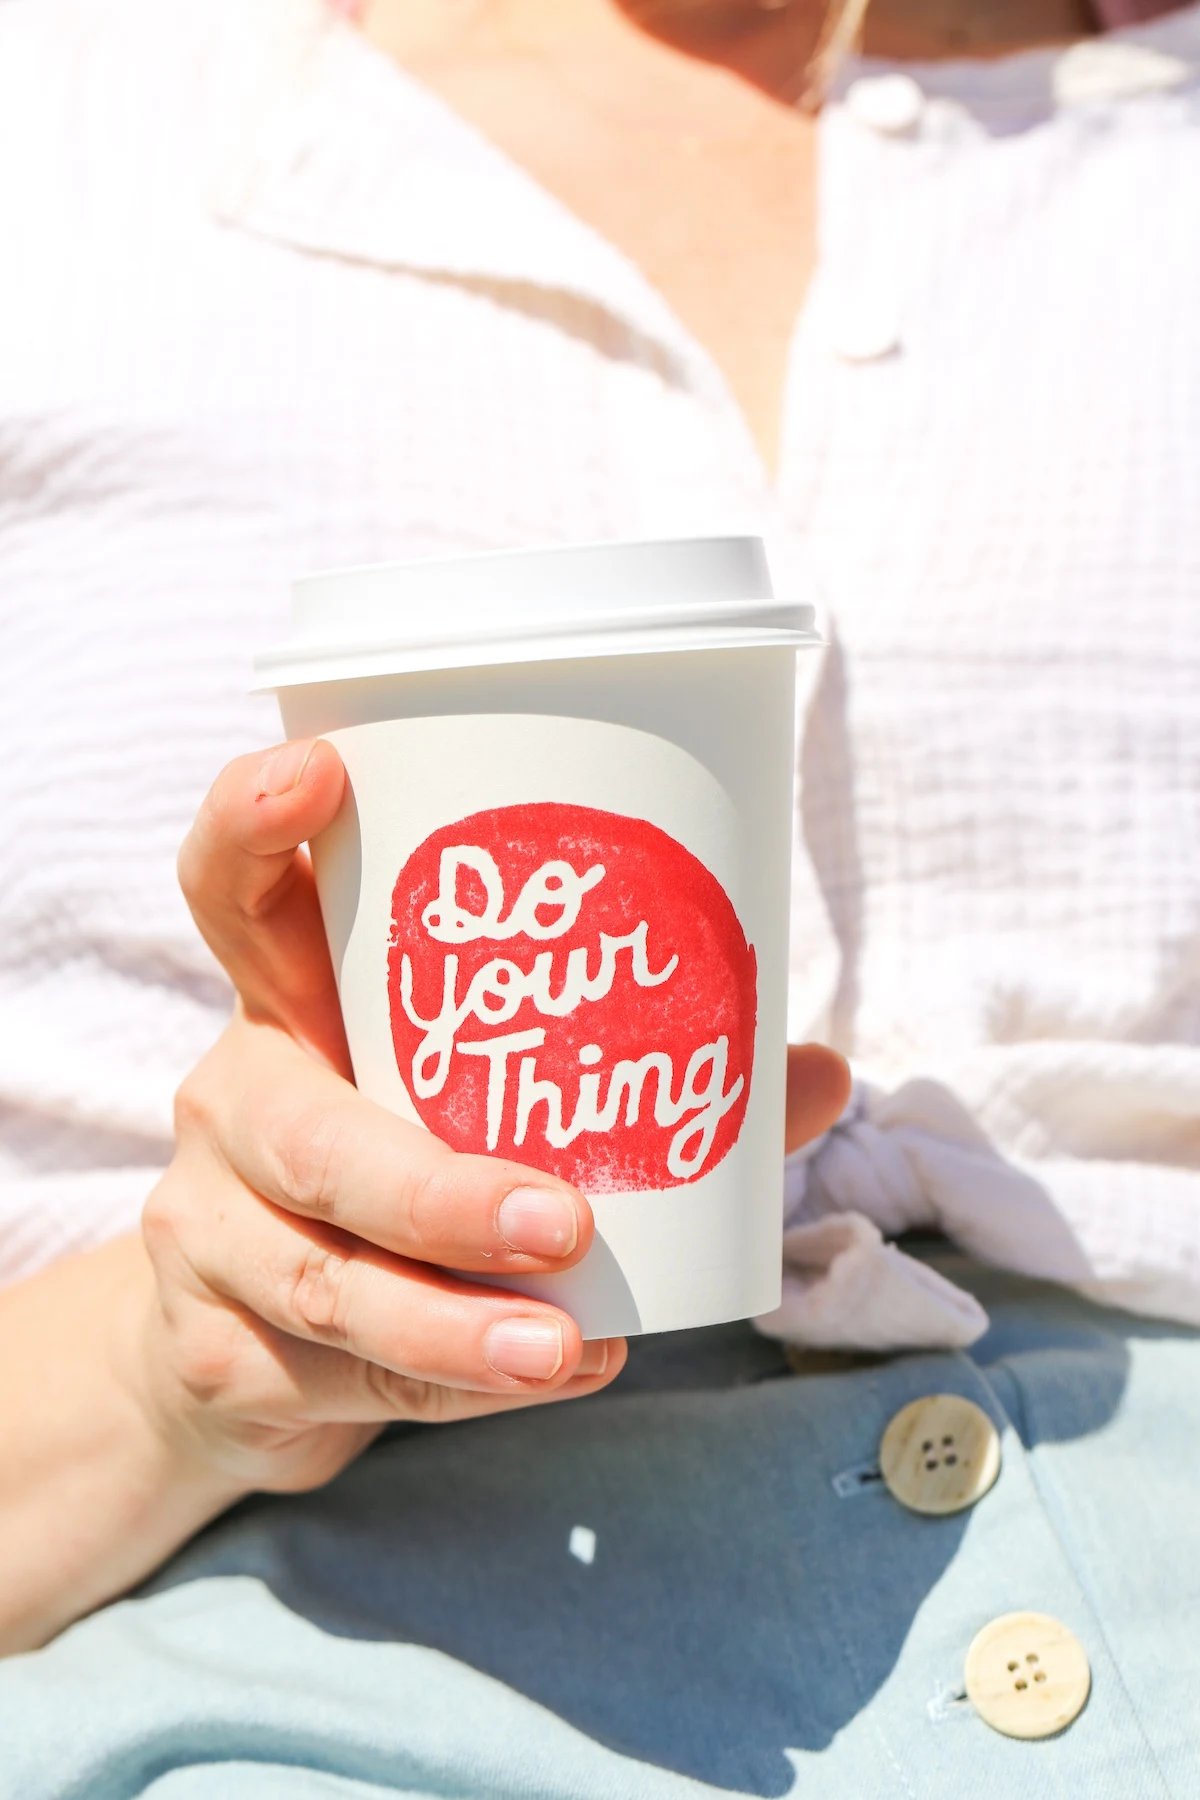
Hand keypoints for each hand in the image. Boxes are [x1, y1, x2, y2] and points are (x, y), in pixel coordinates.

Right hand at [133, 738, 850, 1500]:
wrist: (238, 1345)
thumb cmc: (390, 1179)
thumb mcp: (472, 1106)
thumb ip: (635, 1083)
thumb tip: (818, 1071)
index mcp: (294, 1008)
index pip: (232, 892)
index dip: (252, 826)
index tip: (318, 770)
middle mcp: (234, 1105)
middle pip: (303, 1132)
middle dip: (433, 1187)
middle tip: (562, 1220)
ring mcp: (207, 1233)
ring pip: (323, 1280)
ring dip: (454, 1322)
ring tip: (568, 1345)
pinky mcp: (215, 1352)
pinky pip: (339, 1376)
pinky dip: (452, 1387)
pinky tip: (542, 1377)